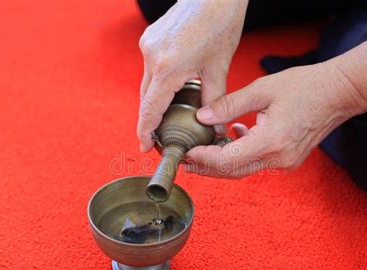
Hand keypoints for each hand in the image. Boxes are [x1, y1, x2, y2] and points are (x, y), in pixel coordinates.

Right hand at [137, 1, 247, 151]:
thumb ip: (214, 99)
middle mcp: (152, 56)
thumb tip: (215, 125)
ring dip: (154, 101)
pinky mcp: (150, 37)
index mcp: (168, 68)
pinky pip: (150, 68)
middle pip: (146, 98)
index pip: (151, 109)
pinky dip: (157, 83)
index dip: (146, 132)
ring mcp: (148, 45)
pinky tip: (170, 89)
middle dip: (150, 120)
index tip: (144, 147)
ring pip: (146, 83)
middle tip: (157, 138)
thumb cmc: (221, 24)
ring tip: (166, 117)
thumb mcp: (219, 67)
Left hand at [184, 62, 366, 177]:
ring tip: (201, 150)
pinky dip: (241, 155)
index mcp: (271, 142)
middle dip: (207, 167)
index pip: (228, 159)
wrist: (339, 93)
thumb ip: (229, 105)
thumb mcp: (262, 90)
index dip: (204, 158)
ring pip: (244, 169)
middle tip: (186, 161)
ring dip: (222, 162)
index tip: (186, 152)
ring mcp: (285, 162)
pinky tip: (233, 135)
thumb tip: (201, 117)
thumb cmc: (305, 86)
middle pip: (233, 171)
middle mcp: (279, 159)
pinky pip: (257, 162)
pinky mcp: (288, 159)